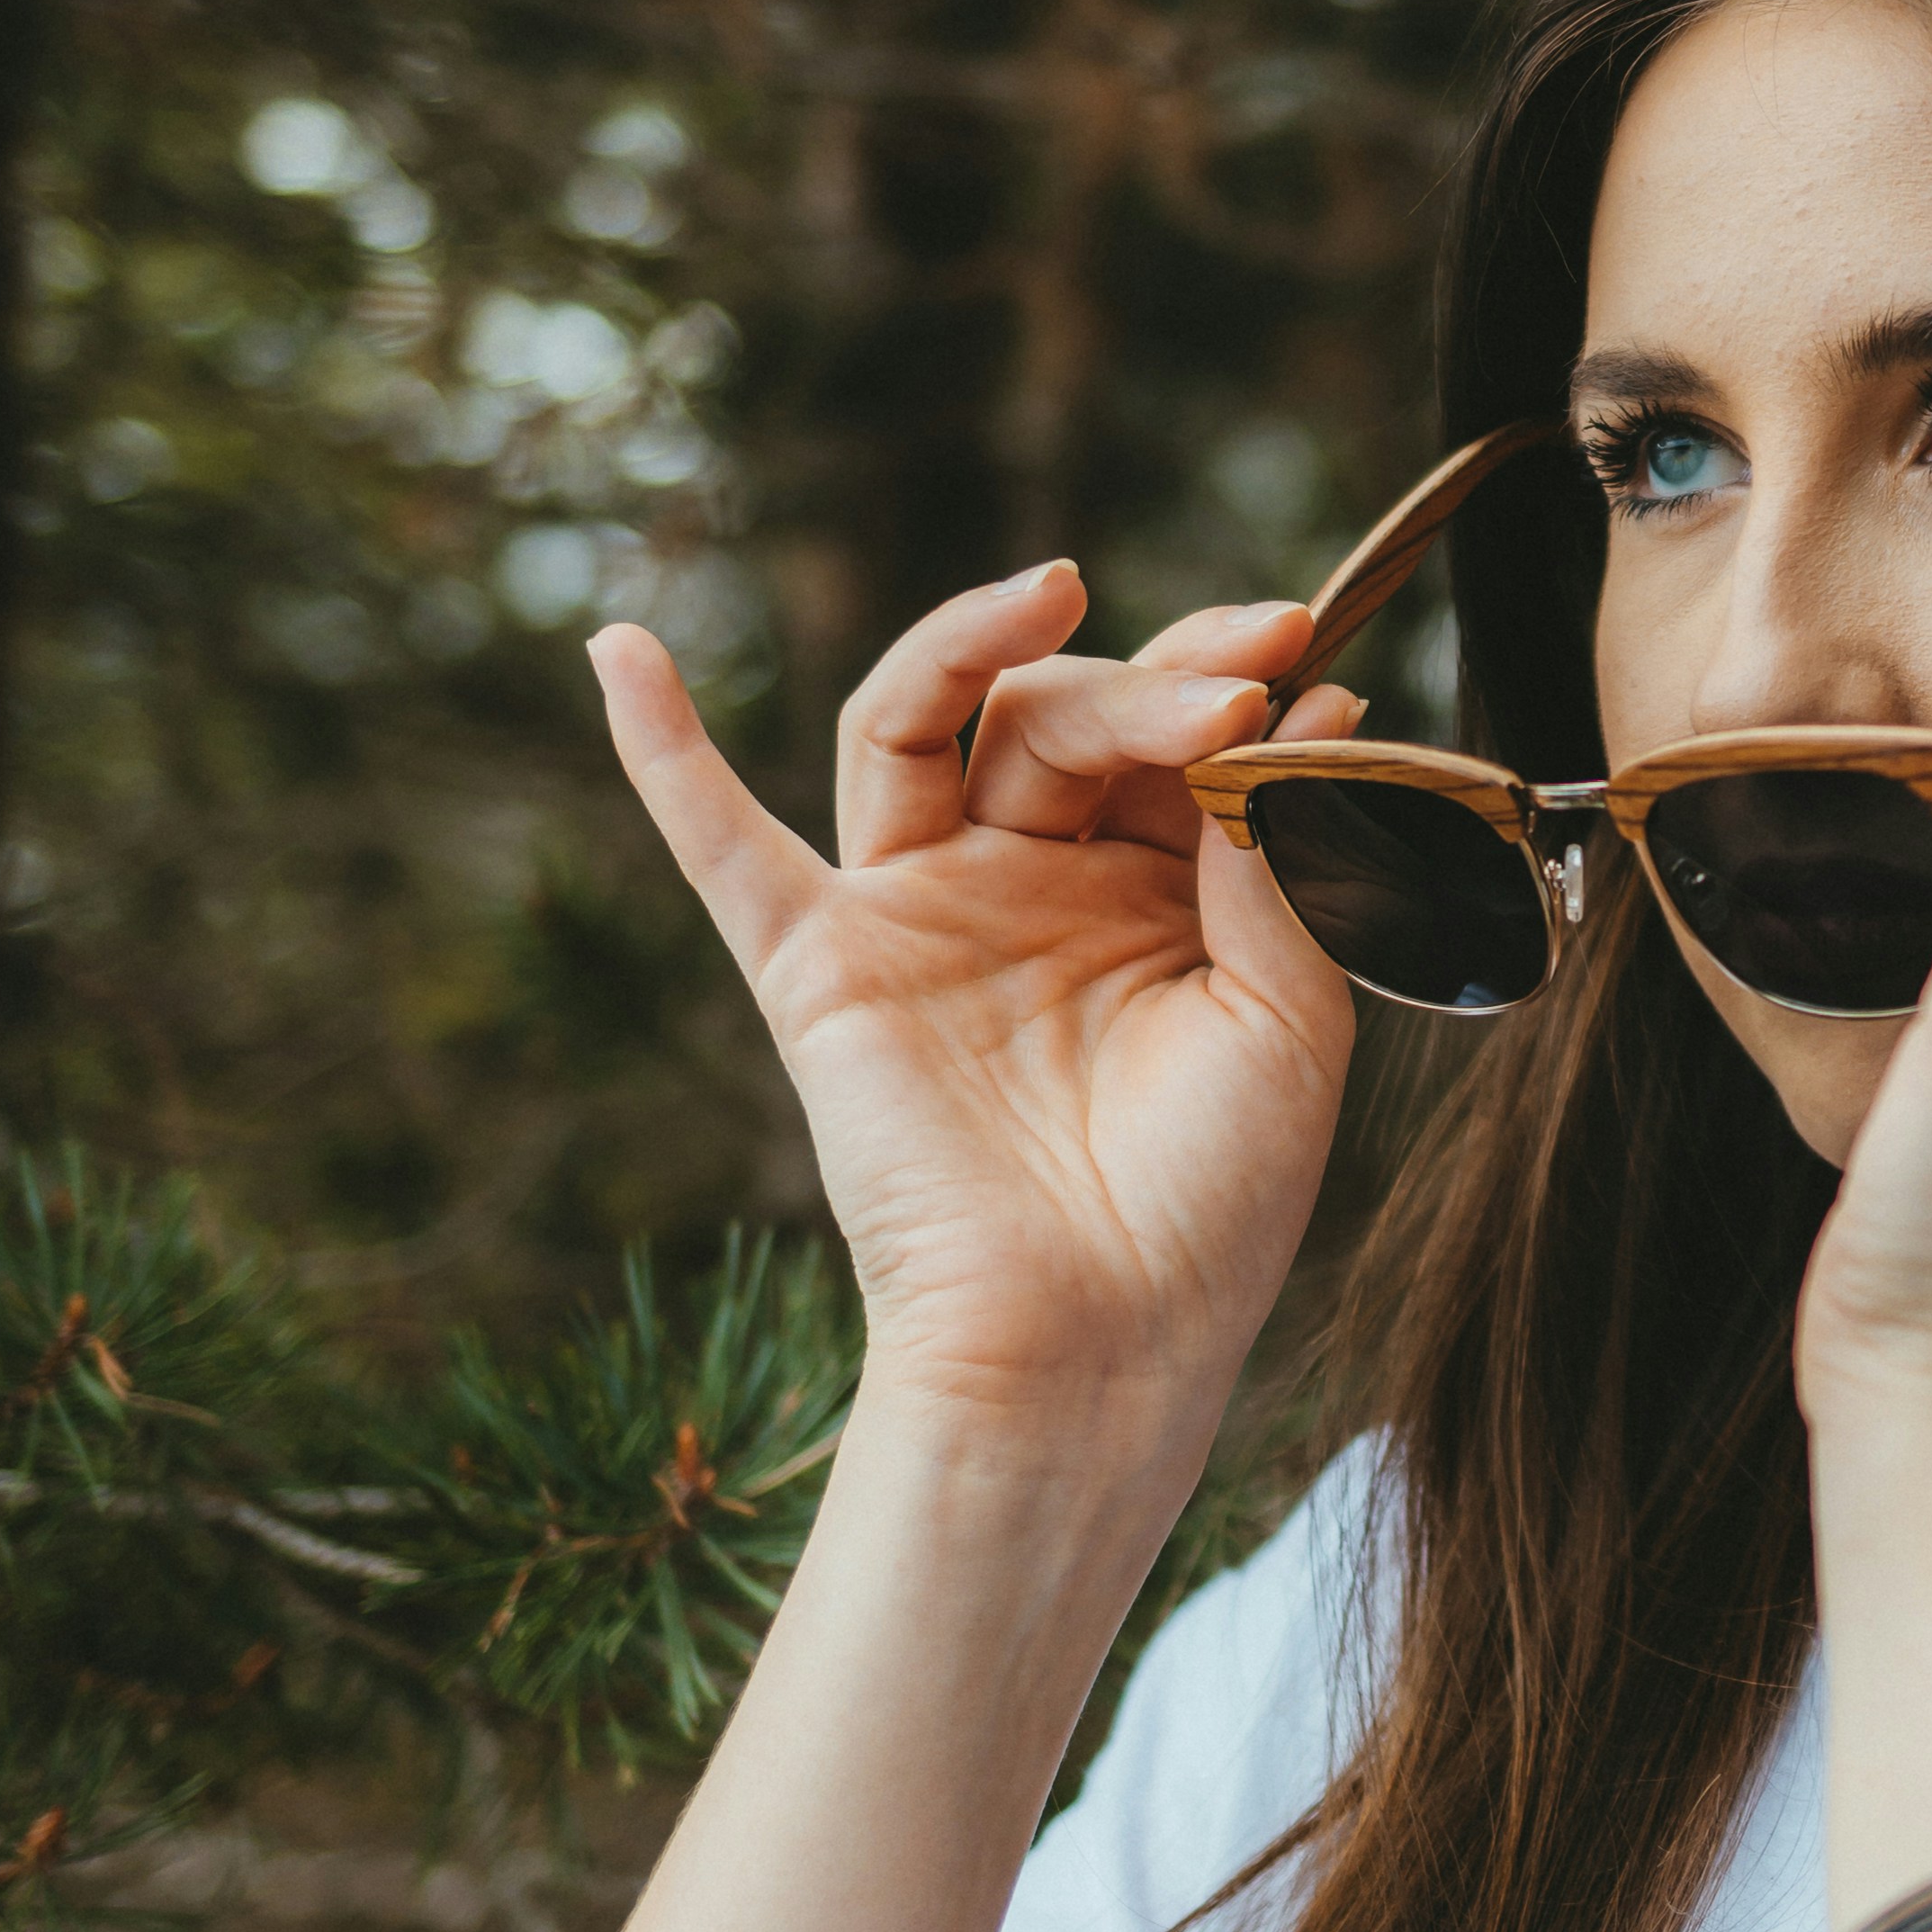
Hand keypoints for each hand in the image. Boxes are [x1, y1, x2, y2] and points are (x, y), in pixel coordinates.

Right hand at [587, 568, 1362, 1476]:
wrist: (1100, 1344)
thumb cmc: (1211, 1200)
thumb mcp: (1286, 1016)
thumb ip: (1279, 864)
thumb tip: (1310, 712)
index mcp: (1155, 889)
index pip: (1171, 734)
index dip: (1226, 679)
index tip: (1298, 651)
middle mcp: (1034, 880)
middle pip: (1062, 716)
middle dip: (1147, 686)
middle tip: (1230, 692)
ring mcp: (923, 913)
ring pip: (928, 725)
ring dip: (976, 640)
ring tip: (1055, 587)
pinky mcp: (824, 968)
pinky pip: (724, 846)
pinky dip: (663, 748)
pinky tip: (620, 650)